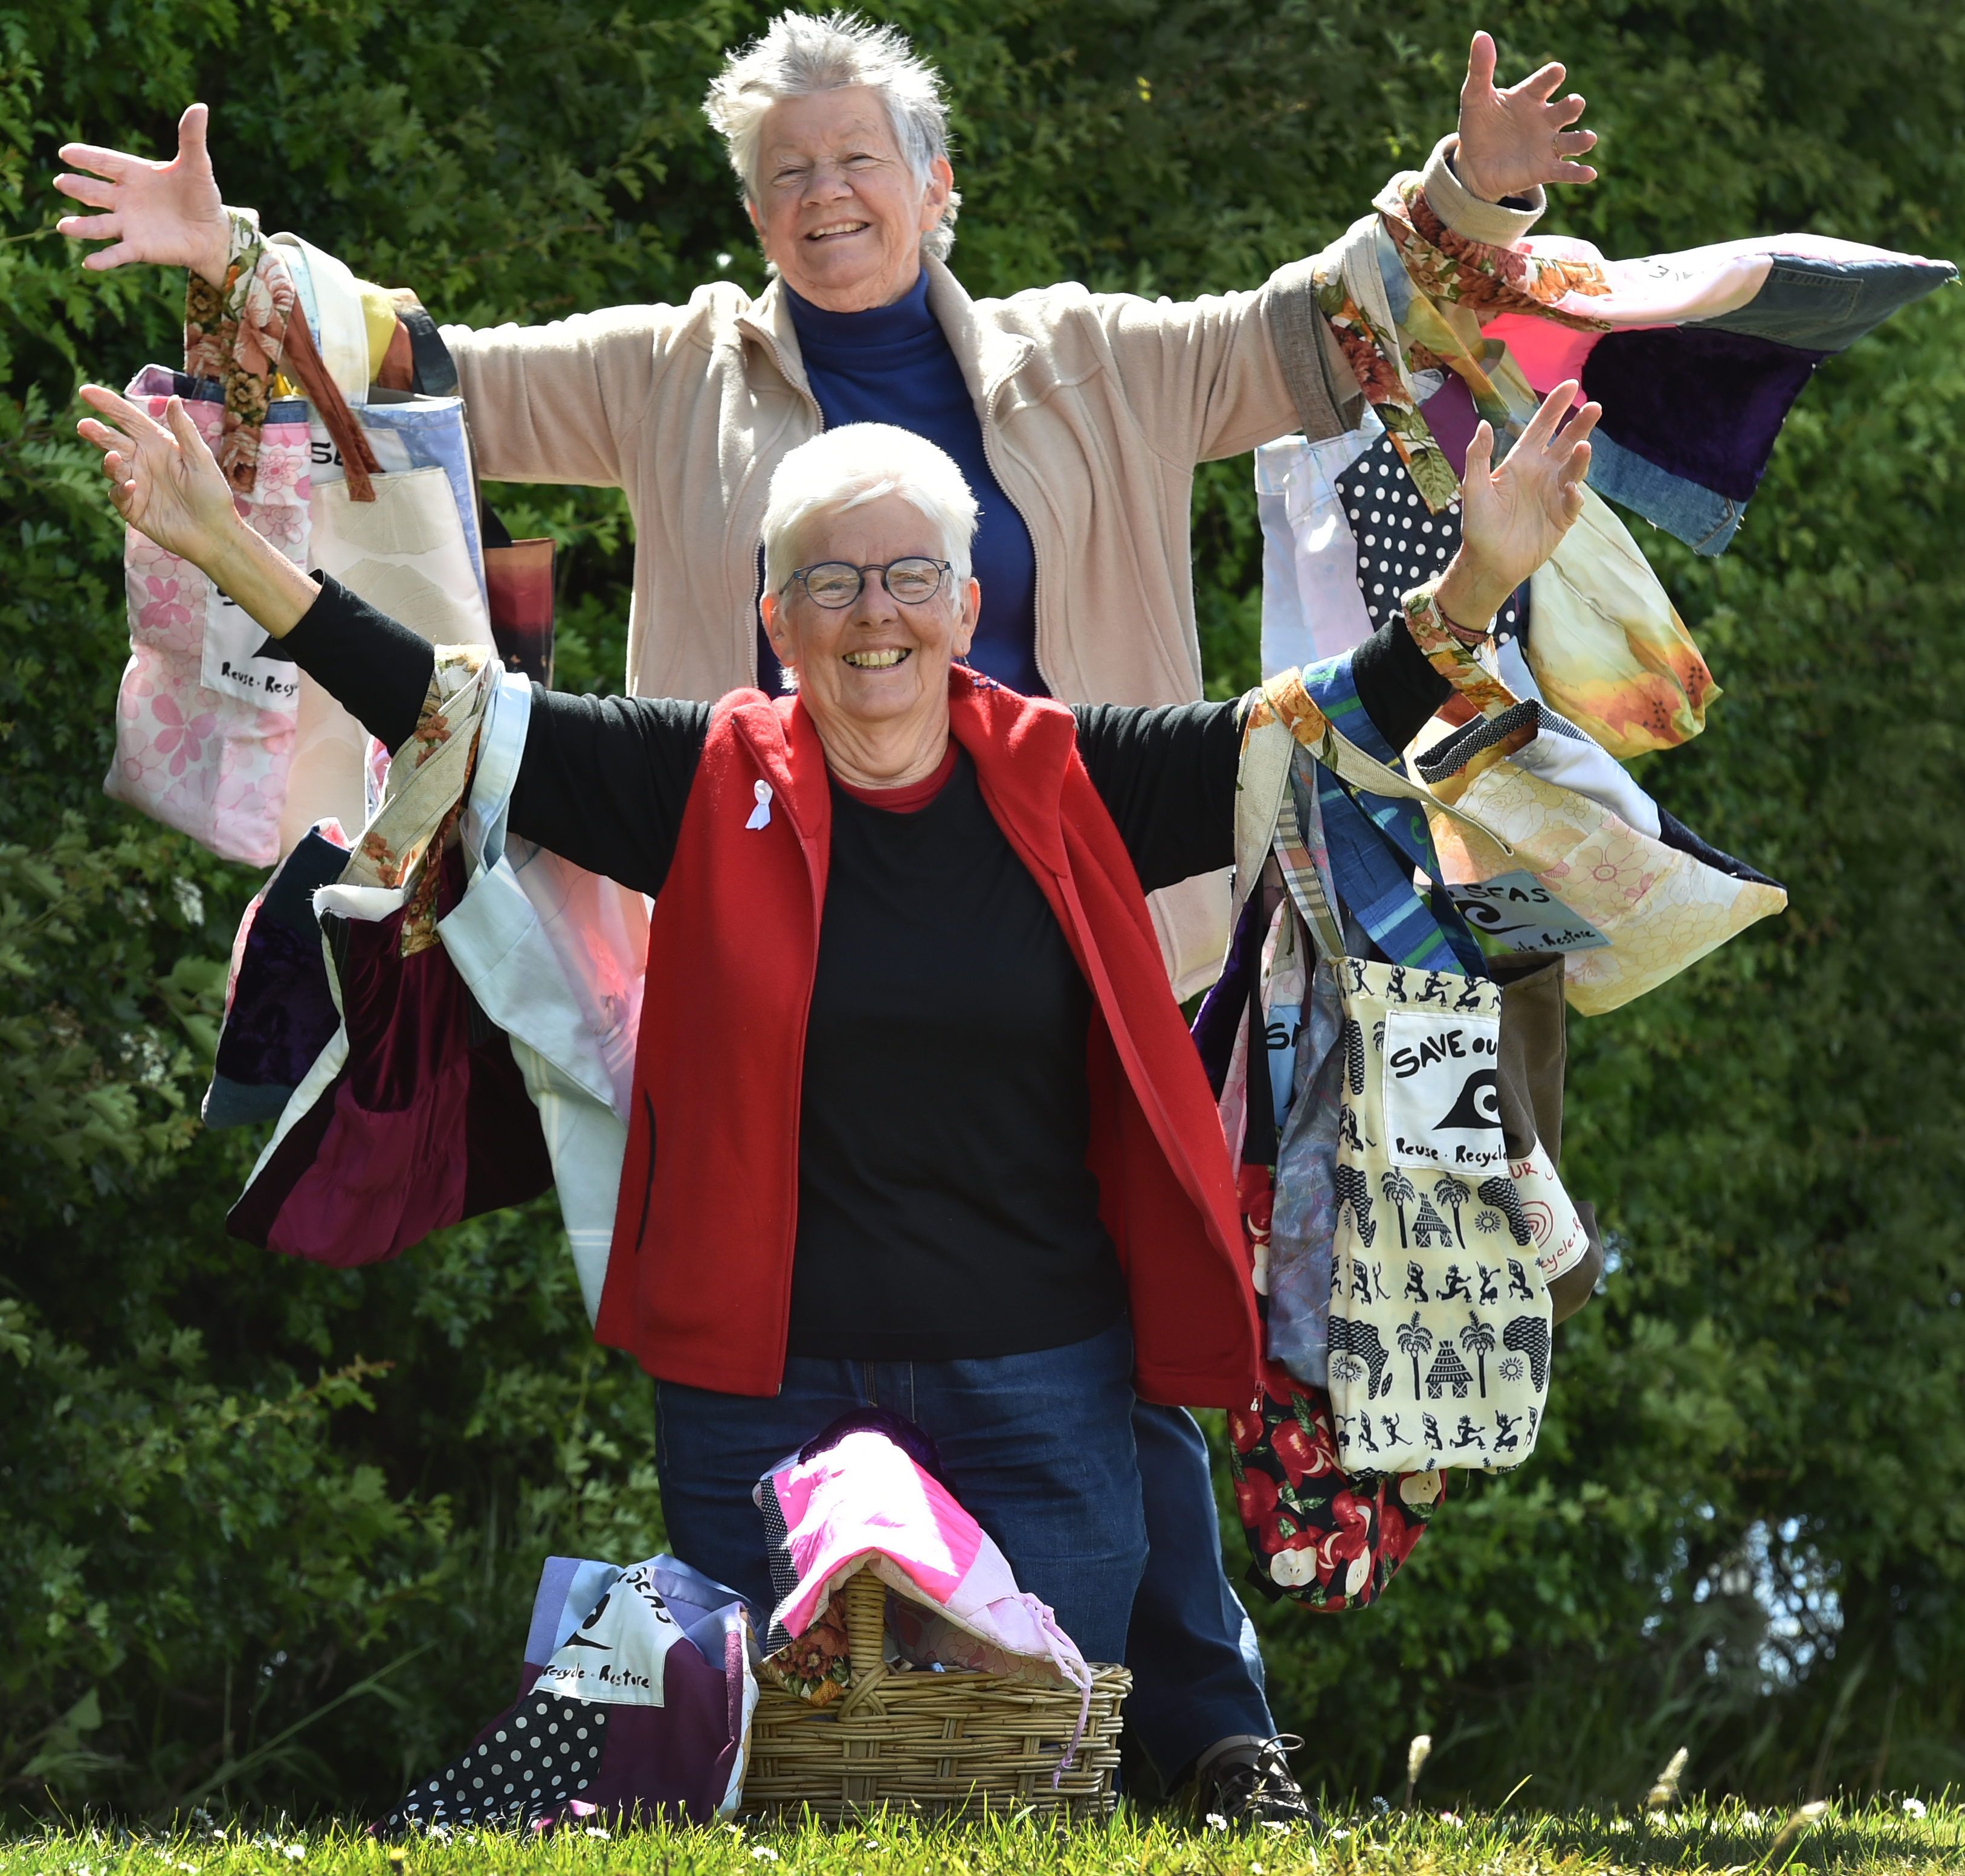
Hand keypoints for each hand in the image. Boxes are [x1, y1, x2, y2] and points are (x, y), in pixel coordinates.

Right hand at [56, 103, 231, 286]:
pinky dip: (104, 259)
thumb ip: (192, 139)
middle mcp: (125, 198)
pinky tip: (89, 264)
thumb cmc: (200, 196)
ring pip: (99, 224)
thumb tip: (200, 107)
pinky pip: (117, 253)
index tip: (65, 153)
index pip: (105, 162)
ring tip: (63, 227)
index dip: (86, 158)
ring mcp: (129, 223)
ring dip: (81, 226)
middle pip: (95, 192)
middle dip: (78, 188)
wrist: (212, 231)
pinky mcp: (139, 247)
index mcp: (134, 174)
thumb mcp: (198, 166)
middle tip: (61, 182)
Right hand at [78, 385, 239, 567]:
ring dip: (109, 461)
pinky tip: (131, 486)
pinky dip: (121, 489)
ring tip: (114, 458)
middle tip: (84, 426)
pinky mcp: (132, 507)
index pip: (127, 418)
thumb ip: (185, 431)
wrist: (215, 534)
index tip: (85, 391)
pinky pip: (118, 494)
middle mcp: (142, 460)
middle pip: (112, 440)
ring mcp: (135, 483)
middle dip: (96, 432)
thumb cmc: (213, 494)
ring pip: (111, 466)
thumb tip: (173, 398)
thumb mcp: (201, 460)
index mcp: (157, 444)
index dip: (107, 404)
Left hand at [1436, 380, 1599, 629]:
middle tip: (1595, 406)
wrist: (1488, 563)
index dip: (1555, 406)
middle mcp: (1541, 473)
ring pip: (1573, 468)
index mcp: (1521, 462)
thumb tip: (1484, 424)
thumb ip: (1477, 457)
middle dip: (1580, 424)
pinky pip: (1573, 502)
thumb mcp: (1472, 489)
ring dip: (1580, 457)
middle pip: (1565, 442)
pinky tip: (1571, 489)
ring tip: (1583, 445)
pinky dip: (1574, 495)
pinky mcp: (1562, 517)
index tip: (1571, 384)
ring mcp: (1554, 494)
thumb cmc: (1478, 526)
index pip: (1542, 427)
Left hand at [1454, 30, 1597, 202]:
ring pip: (1571, 140)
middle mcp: (1544, 119)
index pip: (1545, 82)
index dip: (1551, 77)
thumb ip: (1480, 69)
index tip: (1557, 72)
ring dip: (1582, 139)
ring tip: (1589, 138)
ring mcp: (1546, 144)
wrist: (1473, 163)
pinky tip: (1590, 174)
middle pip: (1565, 109)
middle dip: (1572, 106)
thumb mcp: (1474, 97)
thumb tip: (1481, 35)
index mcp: (1530, 97)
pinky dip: (1578, 173)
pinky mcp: (1544, 169)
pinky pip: (1564, 171)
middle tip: (1575, 103)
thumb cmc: (1479, 126)